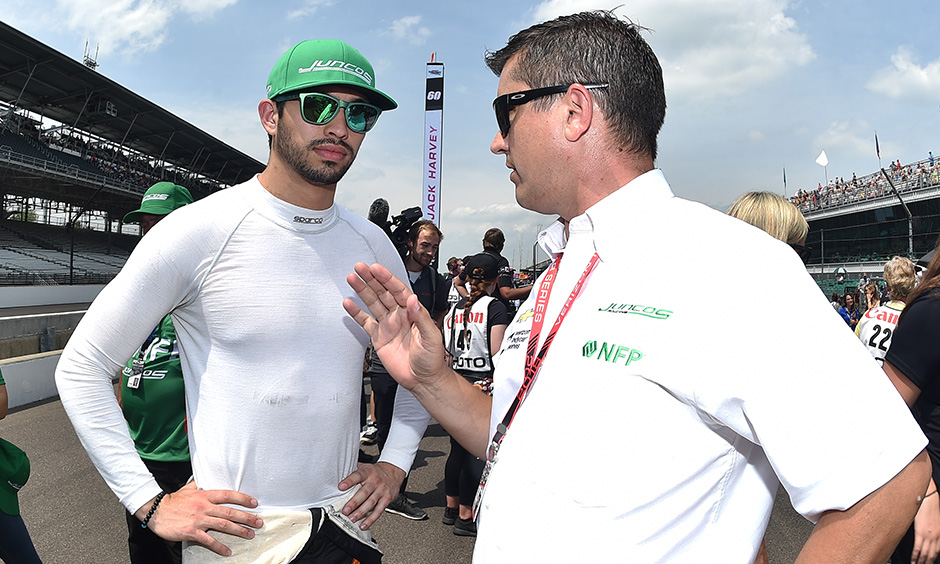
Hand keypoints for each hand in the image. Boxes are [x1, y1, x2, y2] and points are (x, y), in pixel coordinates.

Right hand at [136, 481, 262, 556]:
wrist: (157, 511)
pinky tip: (228, 551)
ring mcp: (199, 520)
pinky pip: (209, 540)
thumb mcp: (189, 488)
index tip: (255, 503)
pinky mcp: (192, 532)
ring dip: (239, 531)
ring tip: (250, 535)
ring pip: (223, 526)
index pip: (228, 495)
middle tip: (259, 522)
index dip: (243, 499)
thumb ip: (201, 483)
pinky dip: (220, 546)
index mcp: (205, 495)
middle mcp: (204, 507)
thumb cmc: (174, 500)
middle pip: (230, 512)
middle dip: (247, 518)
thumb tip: (208, 476)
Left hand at [338, 461, 405, 528]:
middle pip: (364, 492)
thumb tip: (335, 474)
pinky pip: (379, 511)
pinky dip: (371, 519)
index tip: (341, 487)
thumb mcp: (364, 467)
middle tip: (345, 510)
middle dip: (354, 502)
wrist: (393, 472)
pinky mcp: (387, 499)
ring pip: (371, 502)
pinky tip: (364, 525)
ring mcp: (381, 490)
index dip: (349, 481)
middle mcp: (375, 481)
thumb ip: (353, 471)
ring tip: (352, 518)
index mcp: (367, 472)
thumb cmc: (375, 472)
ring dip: (361, 512)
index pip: (357, 475)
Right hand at [344, 262, 446, 391]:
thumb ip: (421, 317)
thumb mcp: (431, 336)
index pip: (398, 290)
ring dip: (362, 290)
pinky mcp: (379, 337)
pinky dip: (356, 313)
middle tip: (360, 267)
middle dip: (371, 279)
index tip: (376, 268)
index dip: (387, 278)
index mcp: (413, 312)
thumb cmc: (432, 359)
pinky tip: (349, 303)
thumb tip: (413, 300)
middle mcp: (399, 316)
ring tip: (352, 278)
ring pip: (373, 303)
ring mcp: (388, 325)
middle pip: (383, 292)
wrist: (423, 379)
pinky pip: (365, 322)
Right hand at [913, 492, 939, 563]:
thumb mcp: (935, 521)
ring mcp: (929, 535)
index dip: (933, 558)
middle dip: (927, 562)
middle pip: (932, 554)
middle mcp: (936, 536)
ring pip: (925, 553)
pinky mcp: (920, 533)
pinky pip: (918, 548)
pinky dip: (915, 556)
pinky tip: (913, 560)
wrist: (928, 498)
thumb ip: (932, 530)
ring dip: (921, 561)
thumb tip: (928, 536)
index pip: (937, 550)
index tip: (929, 562)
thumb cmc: (930, 506)